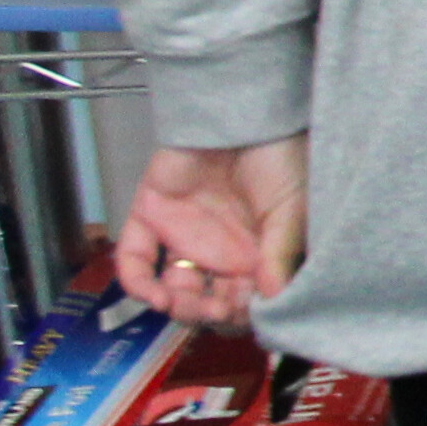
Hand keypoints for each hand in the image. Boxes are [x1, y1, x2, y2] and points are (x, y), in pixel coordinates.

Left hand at [115, 138, 308, 328]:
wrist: (242, 109)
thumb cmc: (278, 154)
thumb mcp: (292, 208)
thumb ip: (280, 253)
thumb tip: (274, 300)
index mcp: (258, 254)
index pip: (247, 303)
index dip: (244, 315)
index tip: (245, 314)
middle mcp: (220, 252)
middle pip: (208, 303)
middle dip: (209, 314)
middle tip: (215, 309)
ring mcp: (184, 239)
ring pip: (171, 291)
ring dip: (175, 307)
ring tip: (180, 303)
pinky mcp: (151, 220)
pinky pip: (134, 262)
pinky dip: (138, 284)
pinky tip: (153, 295)